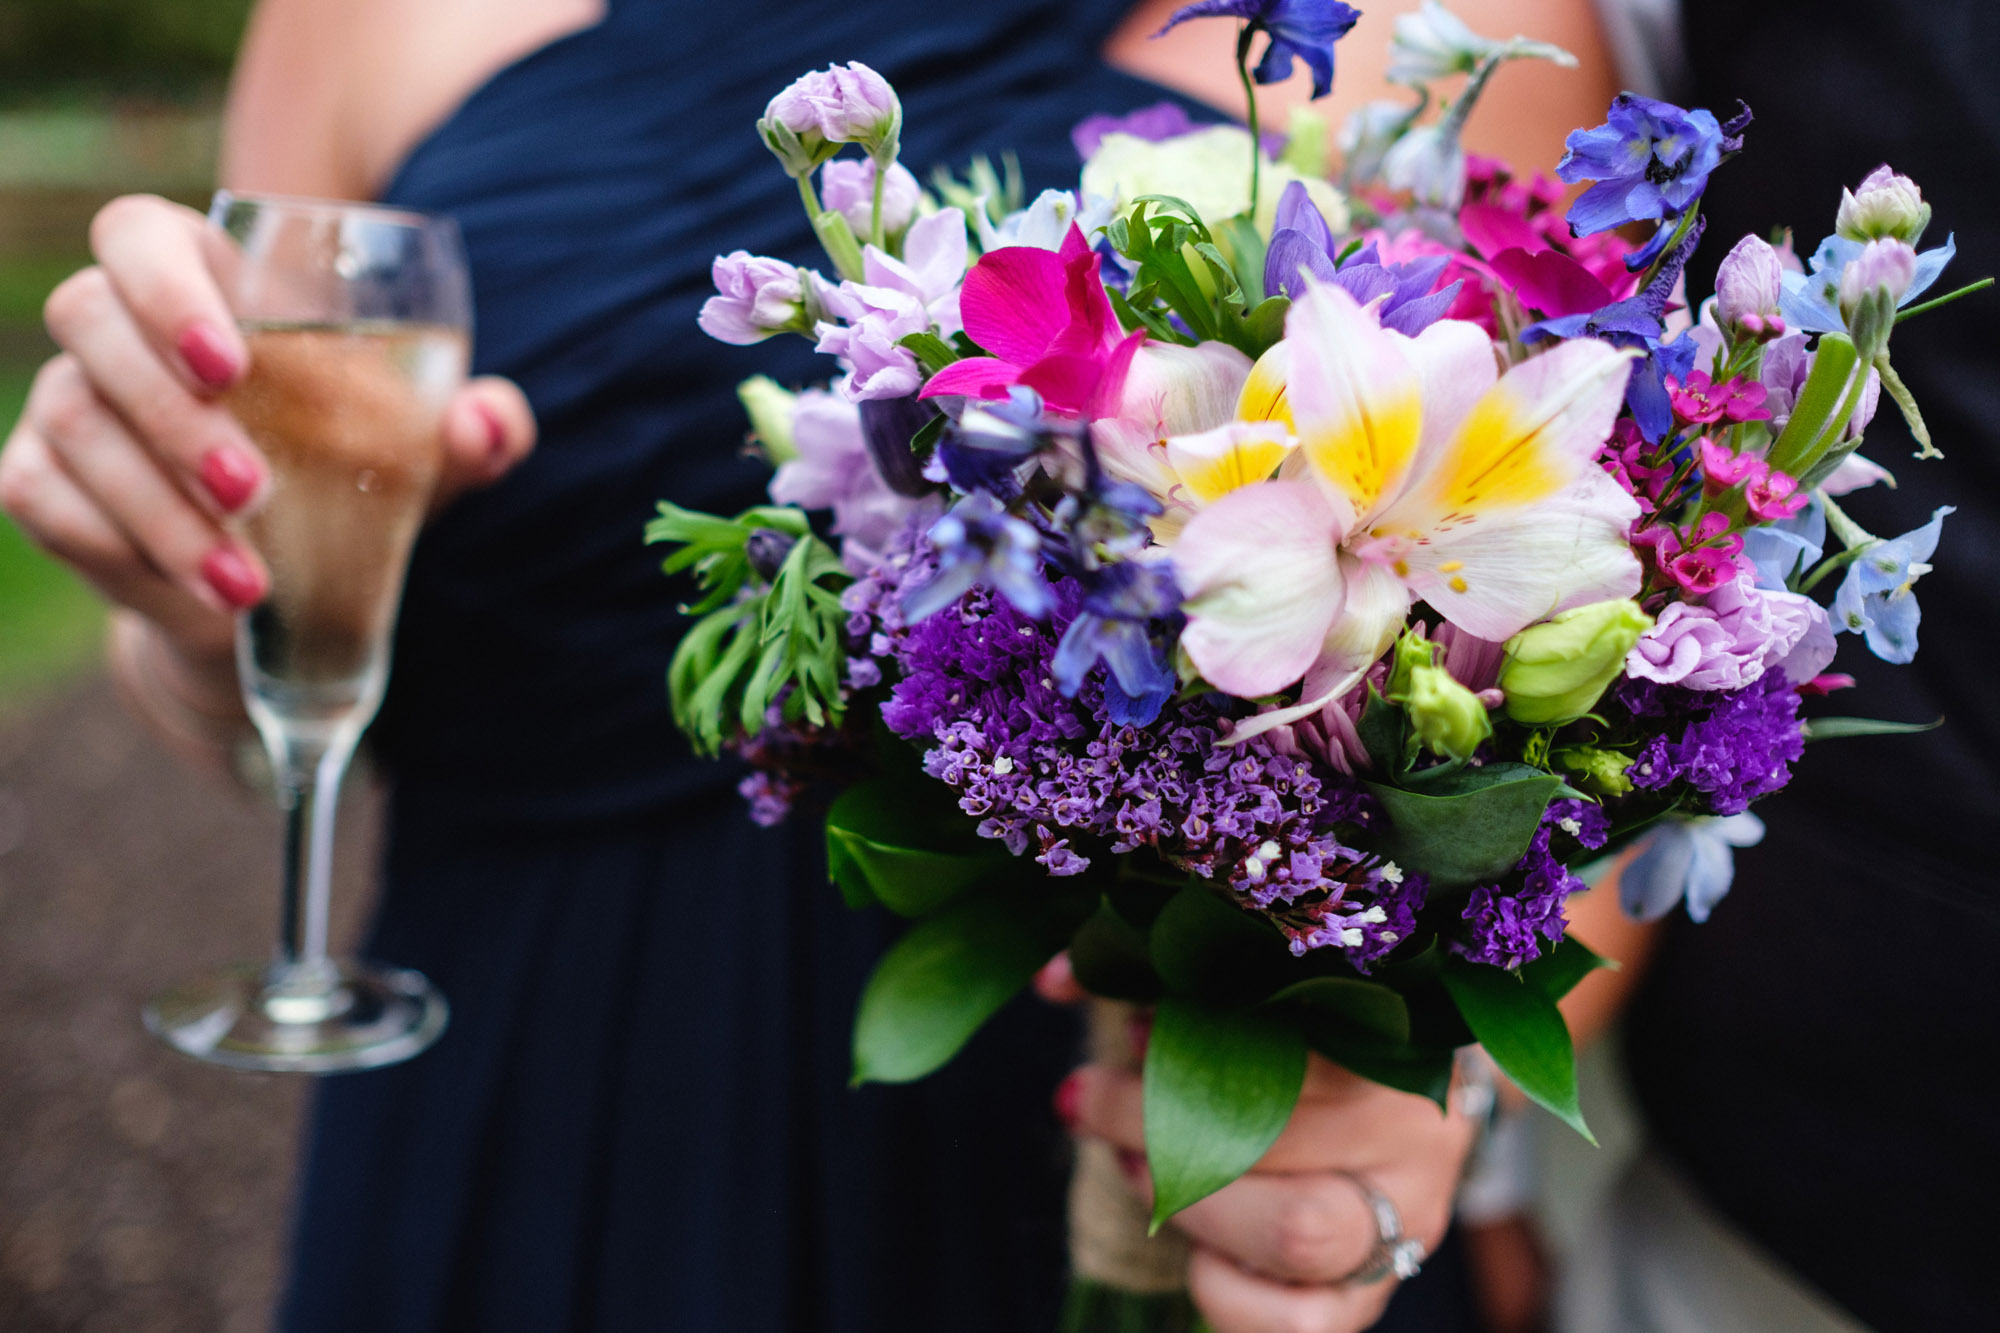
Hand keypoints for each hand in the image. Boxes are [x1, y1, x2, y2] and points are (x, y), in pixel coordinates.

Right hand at [0, 194, 534, 672]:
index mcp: (204, 281)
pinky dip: (126, 550)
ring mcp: (66, 400)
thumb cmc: (354, 473)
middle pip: (87, 316)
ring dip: (160, 507)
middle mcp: (115, 327)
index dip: (166, 286)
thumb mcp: (420, 455)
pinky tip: (200, 591)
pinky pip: (46, 500)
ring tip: (247, 580)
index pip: (140, 233)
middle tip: (252, 489)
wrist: (290, 582)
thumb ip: (472, 431)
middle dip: (170, 412)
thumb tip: (490, 425)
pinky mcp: (40, 481)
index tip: (230, 364)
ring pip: (75, 424)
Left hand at [1040, 958, 1479, 1332]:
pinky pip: (1295, 1323)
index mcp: (1399, 1040)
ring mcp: (1406, 1226)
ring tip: (1131, 1163)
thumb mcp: (1256, 1001)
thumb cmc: (1305, 1047)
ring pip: (1294, 1229)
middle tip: (1095, 1101)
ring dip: (1184, 1199)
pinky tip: (1194, 1247)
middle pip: (1279, 1135)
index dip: (1196, 1035)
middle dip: (1156, 1118)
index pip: (1298, 1036)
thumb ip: (1165, 979)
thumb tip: (1053, 978)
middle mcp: (1419, 1137)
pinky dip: (1223, 1290)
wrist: (1394, 1124)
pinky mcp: (1369, 1297)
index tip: (1132, 1030)